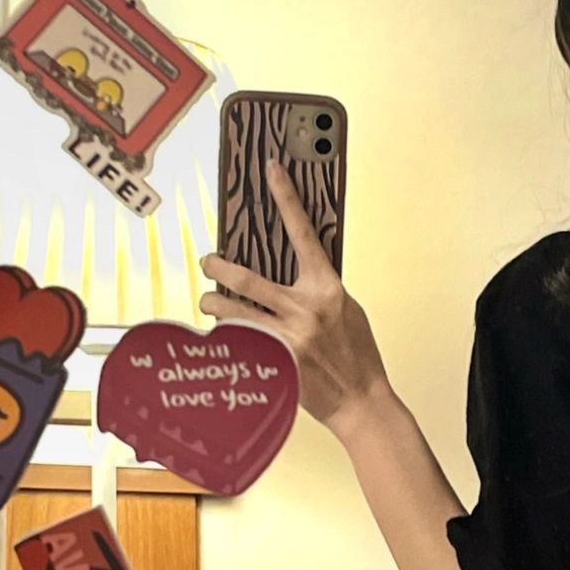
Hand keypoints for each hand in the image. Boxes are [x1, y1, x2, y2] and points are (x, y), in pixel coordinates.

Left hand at [199, 160, 390, 437]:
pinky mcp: (276, 364)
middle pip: (244, 278)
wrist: (361, 400)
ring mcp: (288, 338)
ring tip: (212, 303)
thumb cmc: (356, 354)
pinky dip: (227, 338)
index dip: (285, 197)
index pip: (302, 232)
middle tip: (208, 263)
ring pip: (230, 312)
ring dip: (214, 305)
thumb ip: (318, 288)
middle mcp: (305, 309)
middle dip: (217, 268)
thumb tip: (293, 268)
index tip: (270, 169)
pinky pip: (237, 343)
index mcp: (327, 288)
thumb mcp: (347, 309)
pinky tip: (226, 341)